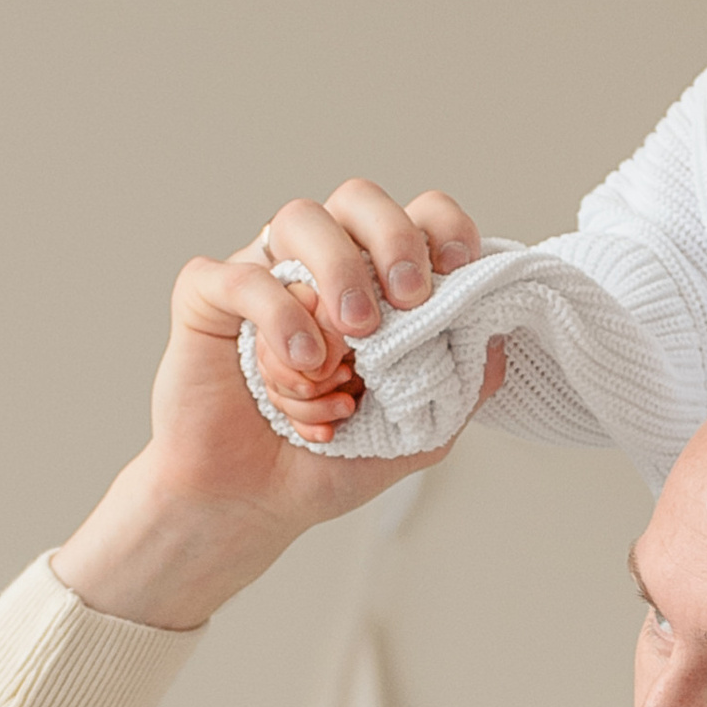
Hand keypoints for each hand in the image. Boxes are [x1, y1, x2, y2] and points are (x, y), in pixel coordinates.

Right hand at [51, 233, 504, 631]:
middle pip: (359, 200)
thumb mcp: (419, 435)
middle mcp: (320, 267)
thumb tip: (499, 336)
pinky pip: (238, 276)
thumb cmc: (329, 463)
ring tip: (351, 342)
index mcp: (375, 285)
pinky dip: (277, 314)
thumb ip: (461, 386)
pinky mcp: (207, 298)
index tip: (460, 266)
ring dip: (337, 274)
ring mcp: (263, 275)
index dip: (442, 226)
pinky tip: (302, 364)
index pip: (416, 218)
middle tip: (410, 299)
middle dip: (394, 238)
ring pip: (298, 219)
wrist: (253, 507)